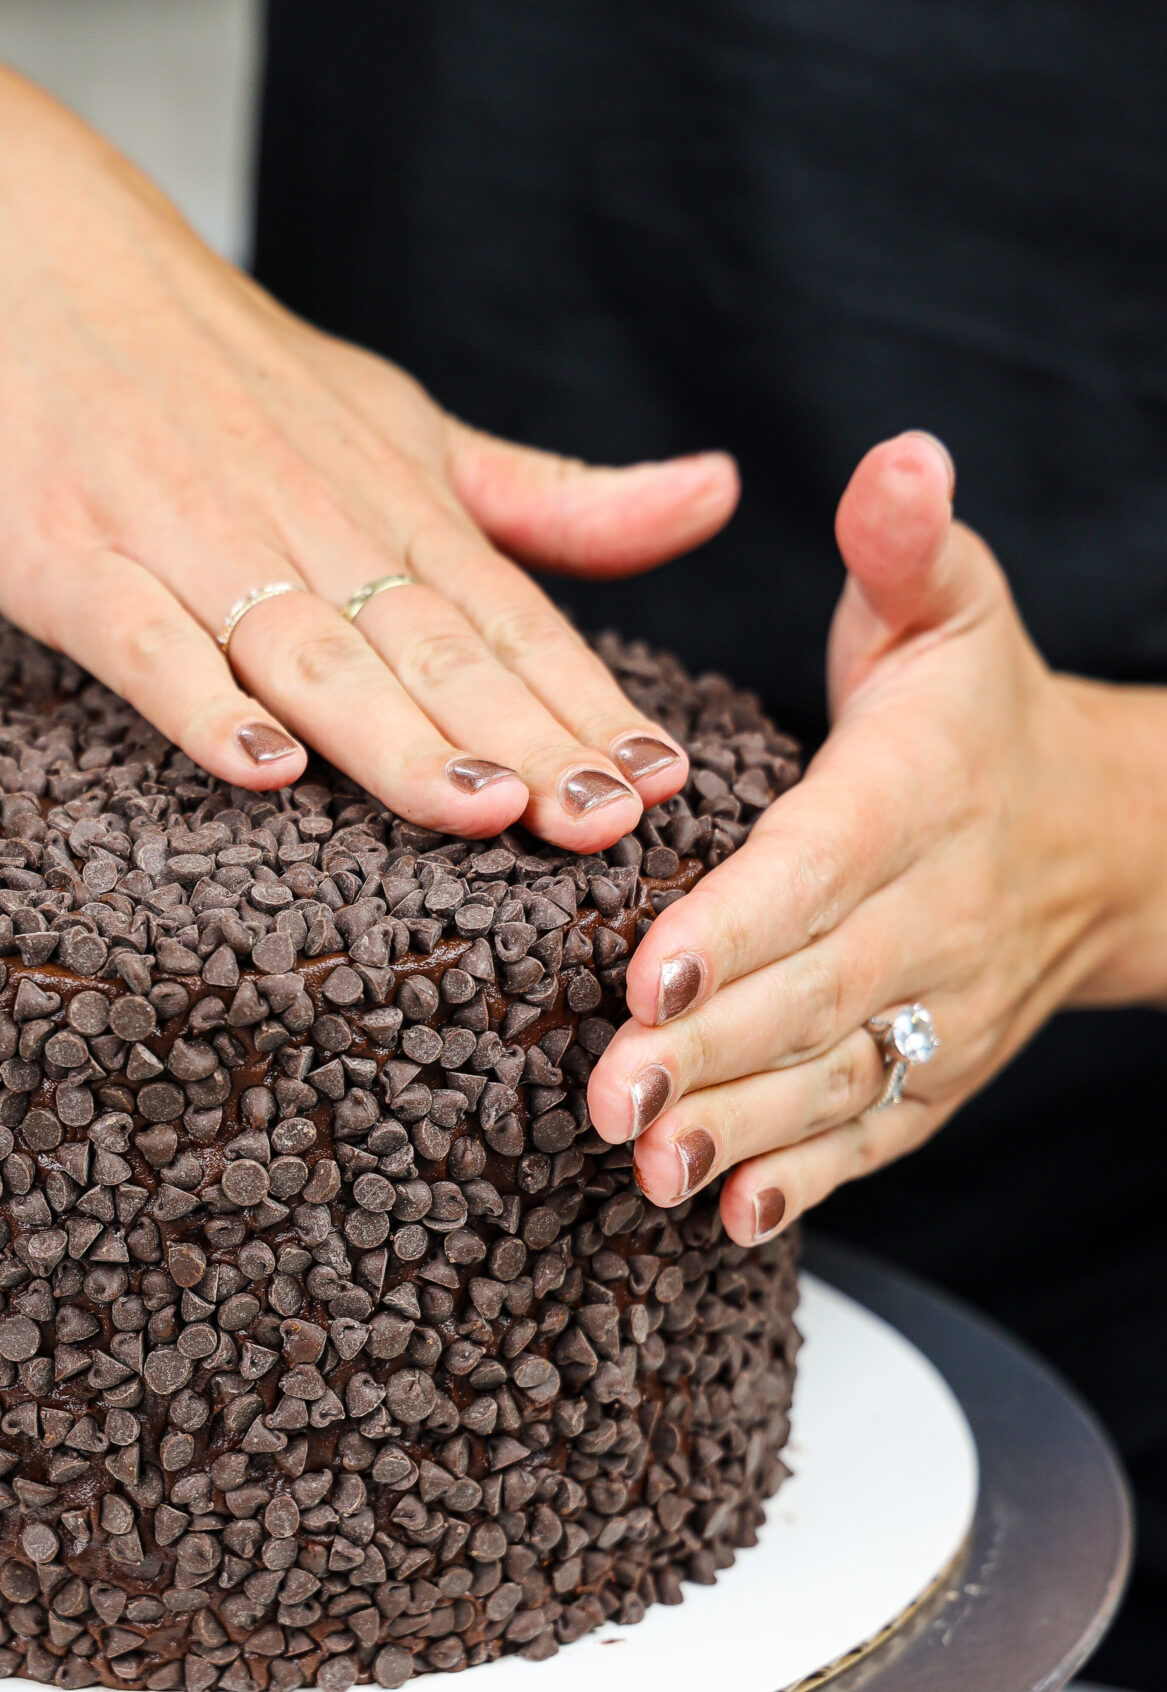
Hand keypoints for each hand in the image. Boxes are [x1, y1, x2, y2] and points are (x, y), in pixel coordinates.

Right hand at [0, 0, 735, 837]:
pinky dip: (197, 703)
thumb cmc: (234, 376)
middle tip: (602, 824)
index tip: (662, 787)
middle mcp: (310, 526)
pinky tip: (258, 767)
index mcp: (399, 510)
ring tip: (474, 807)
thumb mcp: (409, 429)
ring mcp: (188, 542)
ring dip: (393, 736)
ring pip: (309, 654)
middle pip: (430, 652)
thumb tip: (715, 496)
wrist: (39, 248)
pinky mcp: (72, 558)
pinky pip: (143, 642)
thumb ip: (548, 501)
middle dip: (522, 742)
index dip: (586, 707)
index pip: (511, 624)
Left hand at [587, 429, 1166, 1241]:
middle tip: (605, 1095)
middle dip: (708, 1050)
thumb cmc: (976, 713)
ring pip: (834, 1081)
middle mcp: (935, 915)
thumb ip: (905, 545)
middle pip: (814, 994)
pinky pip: (871, 1139)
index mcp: (916, 795)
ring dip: (740, 1131)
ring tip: (646, 1169)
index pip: (819, 866)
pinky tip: (727, 1217)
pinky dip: (806, 1183)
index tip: (649, 969)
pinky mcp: (933, 1078)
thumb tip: (896, 456)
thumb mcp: (950, 609)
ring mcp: (939, 1008)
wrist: (1102, 837)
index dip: (736, 924)